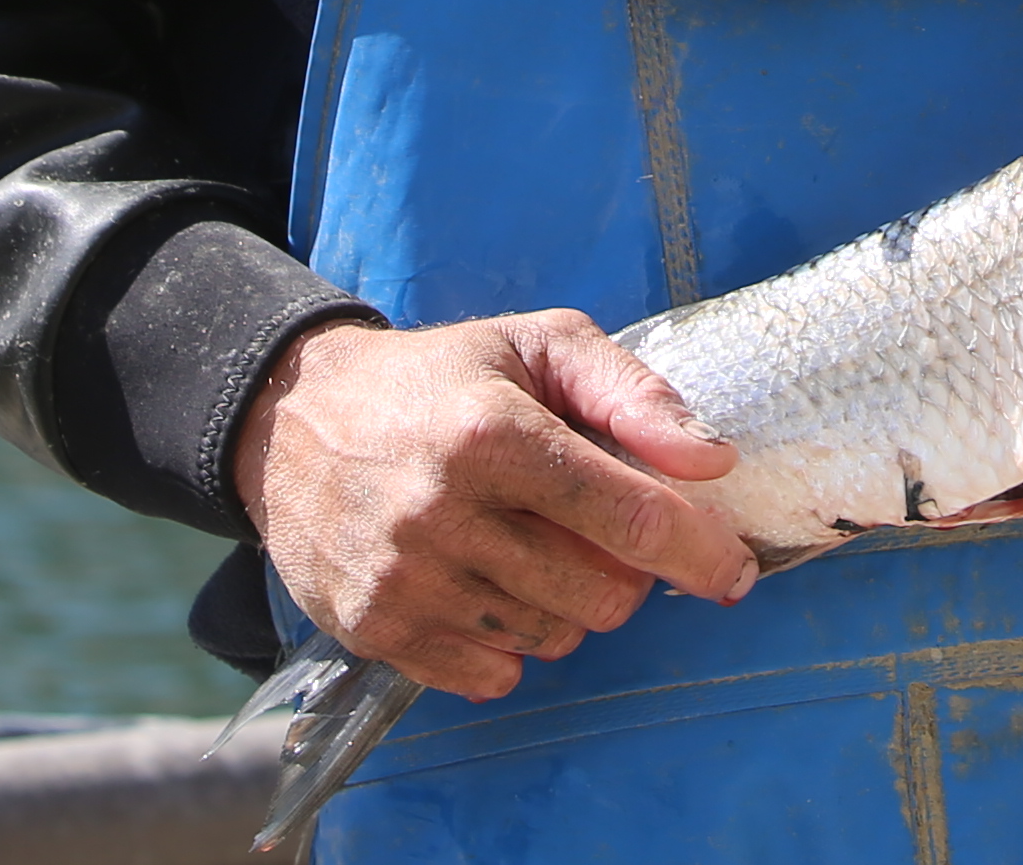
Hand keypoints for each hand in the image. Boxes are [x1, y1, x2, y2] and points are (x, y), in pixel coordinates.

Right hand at [228, 312, 755, 702]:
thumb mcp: (537, 345)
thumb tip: (713, 460)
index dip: (702, 552)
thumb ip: (633, 394)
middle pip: (603, 597)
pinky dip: (509, 641)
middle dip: (624, 572)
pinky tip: (485, 584)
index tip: (732, 567)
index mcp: (494, 434)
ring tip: (527, 545)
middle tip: (592, 530)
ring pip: (553, 639)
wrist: (290, 418)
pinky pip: (492, 675)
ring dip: (565, 603)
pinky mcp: (373, 629)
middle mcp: (443, 513)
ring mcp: (404, 580)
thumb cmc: (438, 380)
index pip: (633, 521)